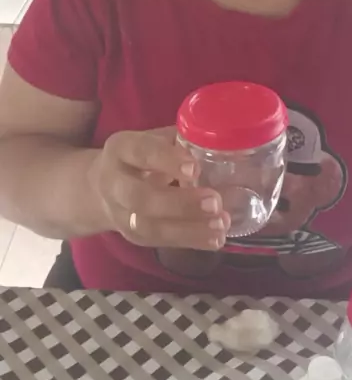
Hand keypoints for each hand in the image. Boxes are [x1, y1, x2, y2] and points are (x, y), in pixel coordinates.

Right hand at [88, 127, 229, 248]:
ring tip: (220, 224)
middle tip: (214, 202)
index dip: (166, 160)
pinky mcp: (132, 236)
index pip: (141, 152)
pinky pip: (159, 241)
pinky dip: (189, 241)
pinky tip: (215, 238)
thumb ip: (181, 139)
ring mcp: (121, 213)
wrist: (102, 186)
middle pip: (139, 197)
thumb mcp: (155, 139)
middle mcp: (114, 183)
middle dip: (179, 203)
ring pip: (149, 226)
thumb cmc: (142, 155)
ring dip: (188, 229)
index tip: (195, 169)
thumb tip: (219, 140)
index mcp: (121, 148)